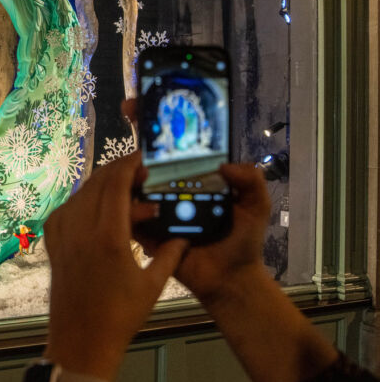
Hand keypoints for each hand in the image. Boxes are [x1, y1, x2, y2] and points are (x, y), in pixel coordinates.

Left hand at [43, 153, 187, 381]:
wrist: (81, 341)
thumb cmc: (121, 316)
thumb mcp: (153, 284)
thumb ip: (169, 252)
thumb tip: (184, 232)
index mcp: (107, 237)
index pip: (115, 184)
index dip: (129, 165)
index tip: (144, 156)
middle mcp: (80, 229)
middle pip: (97, 183)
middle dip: (119, 172)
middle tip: (140, 172)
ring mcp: (62, 234)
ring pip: (81, 193)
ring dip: (103, 186)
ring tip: (127, 193)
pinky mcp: (52, 242)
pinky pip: (67, 208)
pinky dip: (86, 201)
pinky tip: (101, 209)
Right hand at [121, 100, 270, 305]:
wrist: (229, 280)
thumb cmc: (241, 241)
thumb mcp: (255, 205)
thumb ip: (250, 181)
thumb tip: (225, 164)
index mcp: (192, 174)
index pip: (172, 142)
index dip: (156, 118)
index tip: (144, 101)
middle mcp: (168, 185)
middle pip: (145, 153)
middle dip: (135, 130)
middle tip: (130, 114)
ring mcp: (152, 206)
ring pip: (130, 180)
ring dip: (129, 168)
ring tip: (142, 173)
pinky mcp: (142, 228)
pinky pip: (125, 212)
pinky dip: (125, 205)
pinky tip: (134, 204)